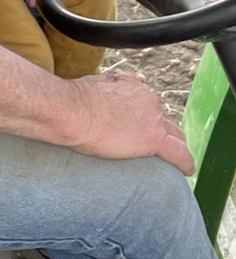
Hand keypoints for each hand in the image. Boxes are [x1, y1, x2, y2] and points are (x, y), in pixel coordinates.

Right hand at [68, 73, 194, 174]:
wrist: (70, 110)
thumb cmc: (71, 101)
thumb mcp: (89, 88)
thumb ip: (101, 93)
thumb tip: (95, 102)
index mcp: (132, 86)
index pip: (147, 104)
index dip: (146, 118)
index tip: (141, 127)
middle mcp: (147, 99)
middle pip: (163, 119)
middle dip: (162, 132)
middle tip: (156, 147)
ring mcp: (152, 118)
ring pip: (174, 135)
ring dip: (172, 146)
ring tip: (172, 161)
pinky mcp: (154, 138)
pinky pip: (179, 153)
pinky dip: (185, 162)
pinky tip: (187, 171)